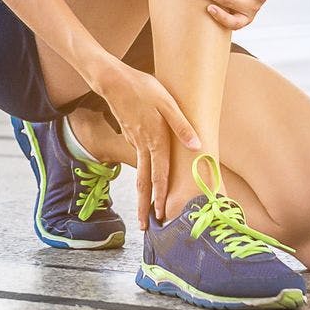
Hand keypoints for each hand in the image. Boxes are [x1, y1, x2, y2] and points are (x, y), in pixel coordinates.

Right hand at [84, 55, 201, 229]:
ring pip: (139, 174)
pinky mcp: (130, 135)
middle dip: (145, 207)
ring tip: (144, 212)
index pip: (160, 175)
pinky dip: (141, 177)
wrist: (112, 81)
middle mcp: (143, 146)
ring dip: (142, 195)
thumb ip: (182, 125)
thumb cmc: (142, 88)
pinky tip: (145, 180)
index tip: (161, 216)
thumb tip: (198, 146)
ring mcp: (134, 142)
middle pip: (144, 183)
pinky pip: (138, 160)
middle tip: (144, 228)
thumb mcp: (167, 102)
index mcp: (155, 141)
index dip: (162, 196)